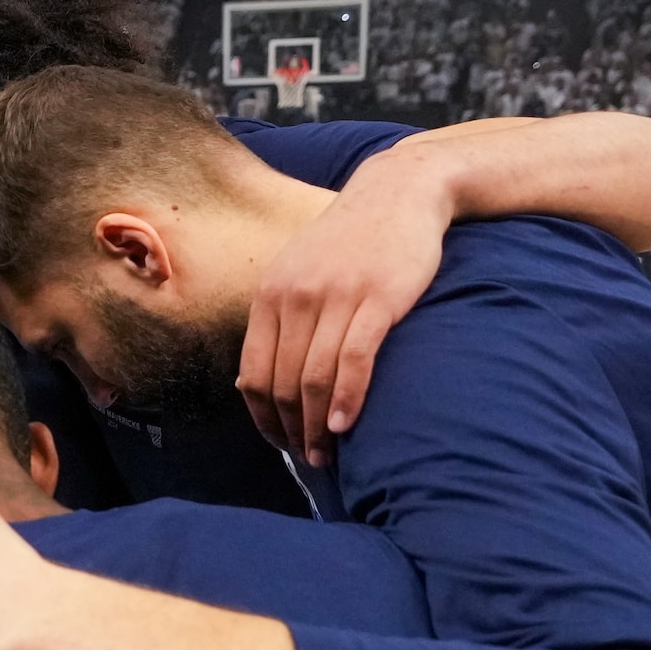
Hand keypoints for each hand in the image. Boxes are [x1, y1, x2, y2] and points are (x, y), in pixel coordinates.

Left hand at [238, 163, 449, 464]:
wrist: (400, 190)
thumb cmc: (350, 239)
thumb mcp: (298, 272)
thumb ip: (277, 320)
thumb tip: (251, 381)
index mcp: (270, 295)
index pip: (253, 374)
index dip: (263, 418)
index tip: (279, 443)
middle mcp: (295, 297)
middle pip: (282, 384)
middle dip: (291, 430)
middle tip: (309, 459)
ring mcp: (335, 297)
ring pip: (313, 378)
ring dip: (317, 426)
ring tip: (327, 453)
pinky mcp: (376, 299)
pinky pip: (353, 360)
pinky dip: (346, 398)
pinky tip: (345, 425)